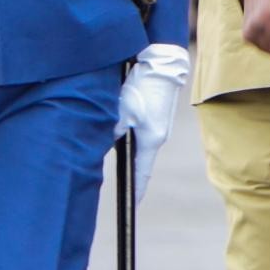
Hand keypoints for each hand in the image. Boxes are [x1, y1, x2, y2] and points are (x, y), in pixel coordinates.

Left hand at [116, 44, 188, 203]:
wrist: (163, 64)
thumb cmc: (143, 86)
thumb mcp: (122, 110)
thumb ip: (112, 130)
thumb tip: (105, 141)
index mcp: (151, 140)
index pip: (141, 173)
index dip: (135, 191)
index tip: (131, 206)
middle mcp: (157, 136)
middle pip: (140, 161)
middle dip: (130, 173)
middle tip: (120, 187)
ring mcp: (158, 126)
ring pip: (139, 145)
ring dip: (128, 151)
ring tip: (116, 157)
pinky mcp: (156, 116)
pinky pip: (142, 133)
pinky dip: (131, 136)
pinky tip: (122, 130)